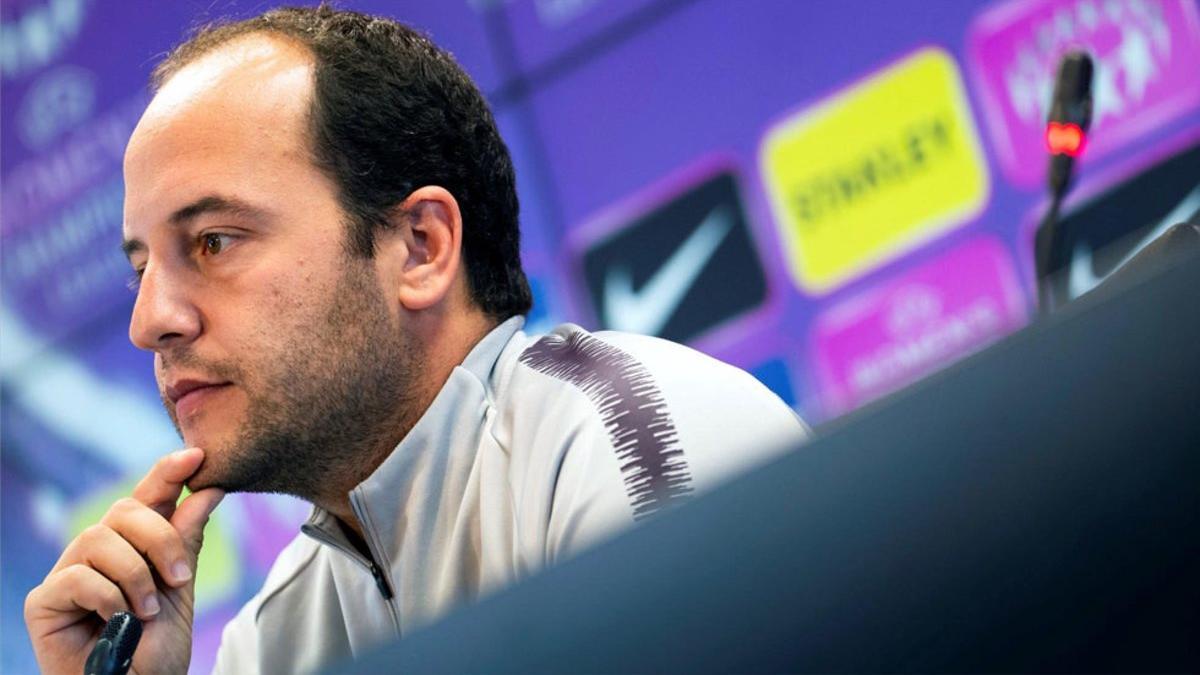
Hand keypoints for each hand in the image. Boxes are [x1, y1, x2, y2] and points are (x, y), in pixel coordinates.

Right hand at [25, 448, 223, 674]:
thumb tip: (209, 489)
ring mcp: (67, 574)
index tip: (197, 456)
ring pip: (98, 537)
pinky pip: (77, 576)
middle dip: (159, 538)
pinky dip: (108, 597)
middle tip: (180, 577)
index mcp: (132, 547)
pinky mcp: (43, 602)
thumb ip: (187, 540)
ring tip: (147, 610)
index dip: (168, 473)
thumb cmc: (155, 651)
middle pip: (123, 509)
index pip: (147, 498)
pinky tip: (118, 620)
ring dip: (135, 574)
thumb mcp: (181, 590)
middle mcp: (97, 554)